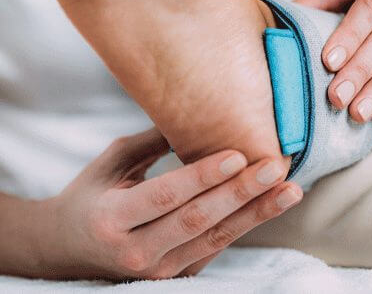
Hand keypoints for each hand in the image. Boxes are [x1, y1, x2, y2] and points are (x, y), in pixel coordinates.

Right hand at [38, 128, 300, 279]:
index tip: (238, 154)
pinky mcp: (176, 275)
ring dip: (256, 214)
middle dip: (240, 193)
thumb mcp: (112, 162)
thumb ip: (153, 141)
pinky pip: (216, 248)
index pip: (165, 196)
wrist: (66, 250)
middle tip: (275, 167)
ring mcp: (158, 270)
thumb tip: (197, 110)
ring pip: (215, 239)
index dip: (203, 176)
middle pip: (197, 221)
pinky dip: (245, 225)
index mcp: (112, 218)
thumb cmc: (89, 196)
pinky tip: (270, 205)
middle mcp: (135, 251)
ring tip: (290, 191)